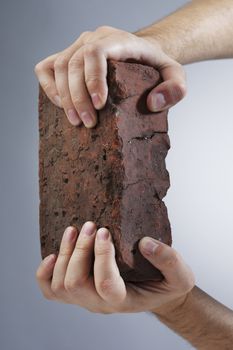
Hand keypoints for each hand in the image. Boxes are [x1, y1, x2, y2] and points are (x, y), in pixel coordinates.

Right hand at [34, 26, 185, 127]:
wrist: (141, 53)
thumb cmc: (154, 66)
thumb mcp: (174, 75)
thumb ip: (175, 88)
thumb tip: (154, 103)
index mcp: (118, 40)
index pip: (96, 52)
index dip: (92, 79)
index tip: (99, 106)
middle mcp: (93, 39)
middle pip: (73, 63)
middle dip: (78, 97)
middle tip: (88, 123)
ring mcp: (77, 46)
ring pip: (58, 67)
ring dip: (63, 97)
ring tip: (76, 121)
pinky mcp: (66, 56)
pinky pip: (46, 68)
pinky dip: (49, 87)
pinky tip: (61, 105)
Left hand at [36, 222, 194, 313]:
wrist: (154, 292)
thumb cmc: (165, 285)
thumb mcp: (180, 275)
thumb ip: (169, 260)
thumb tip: (145, 243)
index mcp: (124, 300)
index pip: (105, 284)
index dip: (101, 257)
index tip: (105, 231)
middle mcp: (99, 304)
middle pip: (75, 283)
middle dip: (80, 250)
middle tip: (91, 225)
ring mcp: (85, 299)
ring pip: (60, 285)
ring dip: (64, 254)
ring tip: (74, 230)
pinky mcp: (77, 292)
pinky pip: (51, 289)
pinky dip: (45, 272)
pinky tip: (52, 254)